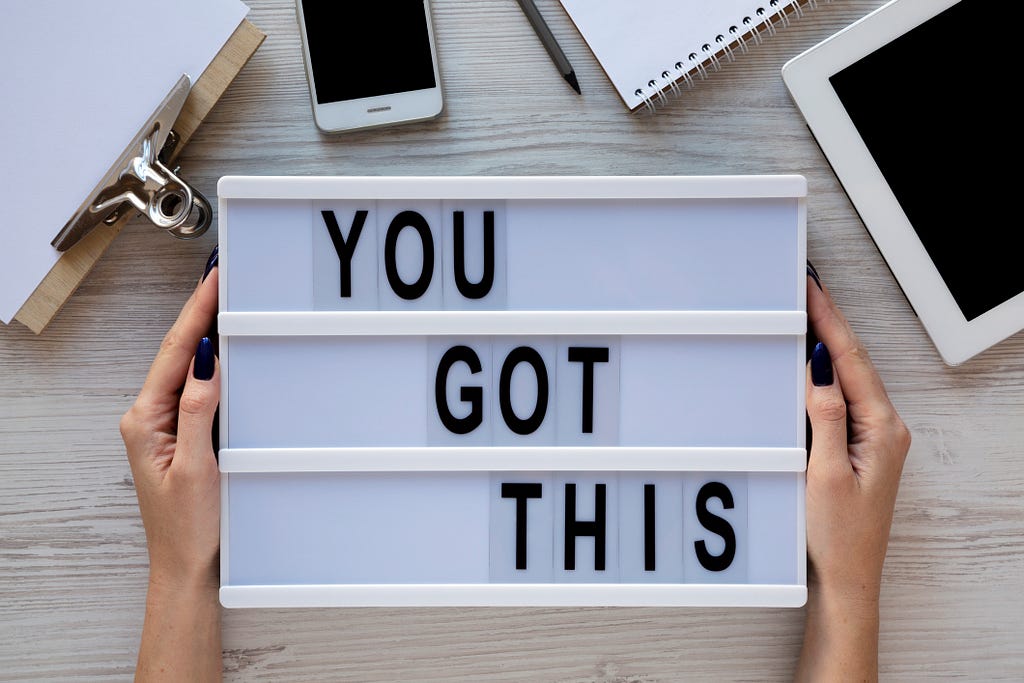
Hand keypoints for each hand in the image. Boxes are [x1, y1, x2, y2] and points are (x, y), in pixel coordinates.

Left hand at [120, 248, 221, 680]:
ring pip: (188, 368)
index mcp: (145, 420)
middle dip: (201, 312)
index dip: (197, 312)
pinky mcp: (183, 435)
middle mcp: (150, 418)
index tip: (214, 280)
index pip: (176, 353)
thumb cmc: (189, 528)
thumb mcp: (198, 465)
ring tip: (224, 302)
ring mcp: (165, 426)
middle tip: (222, 278)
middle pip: (179, 353)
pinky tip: (226, 351)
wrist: (188, 567)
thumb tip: (206, 360)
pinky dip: (214, 365)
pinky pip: (198, 390)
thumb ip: (199, 408)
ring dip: (207, 335)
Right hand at [797, 264, 910, 680]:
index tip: (810, 289)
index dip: (829, 321)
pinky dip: (825, 374)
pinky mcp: (858, 447)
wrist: (847, 578)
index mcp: (882, 430)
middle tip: (805, 289)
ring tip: (806, 314)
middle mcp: (884, 428)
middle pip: (854, 362)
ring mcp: (873, 437)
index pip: (852, 361)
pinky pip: (842, 398)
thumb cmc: (838, 536)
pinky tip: (810, 364)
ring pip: (849, 377)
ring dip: (828, 345)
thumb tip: (820, 370)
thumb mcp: (825, 474)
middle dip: (829, 322)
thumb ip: (824, 418)